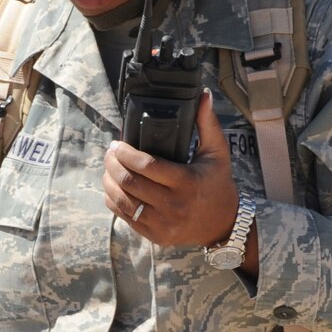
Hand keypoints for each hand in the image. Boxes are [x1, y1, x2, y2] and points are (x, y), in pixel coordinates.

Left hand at [103, 89, 239, 248]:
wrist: (222, 224)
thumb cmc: (218, 182)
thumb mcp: (217, 152)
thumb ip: (207, 123)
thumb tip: (204, 95)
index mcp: (186, 182)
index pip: (147, 166)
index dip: (125, 153)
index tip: (117, 143)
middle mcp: (174, 206)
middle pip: (130, 183)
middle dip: (113, 164)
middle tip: (110, 152)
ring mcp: (163, 224)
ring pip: (123, 201)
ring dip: (109, 181)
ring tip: (108, 167)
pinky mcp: (155, 235)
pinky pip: (125, 217)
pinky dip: (114, 200)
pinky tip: (113, 187)